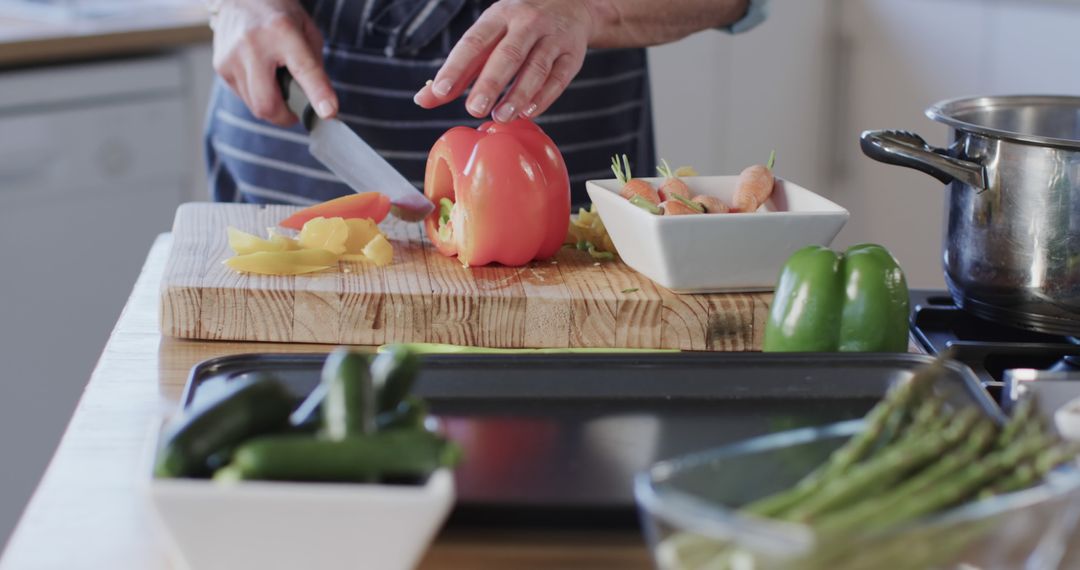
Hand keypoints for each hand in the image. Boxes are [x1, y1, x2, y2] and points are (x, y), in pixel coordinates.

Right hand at [210, 0, 336, 125]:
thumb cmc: (279, 15)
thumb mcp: (306, 31)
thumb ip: (314, 67)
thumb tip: (322, 105)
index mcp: (282, 31)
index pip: (304, 69)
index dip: (317, 95)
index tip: (328, 113)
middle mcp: (252, 45)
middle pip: (267, 104)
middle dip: (285, 117)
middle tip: (296, 112)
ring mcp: (232, 57)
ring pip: (255, 105)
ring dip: (272, 105)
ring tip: (278, 84)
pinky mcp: (220, 66)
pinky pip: (244, 96)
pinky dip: (257, 95)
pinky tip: (261, 76)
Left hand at [413, 0, 596, 121]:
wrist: (572, 5)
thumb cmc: (518, 27)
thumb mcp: (488, 38)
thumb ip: (459, 71)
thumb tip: (423, 99)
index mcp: (499, 16)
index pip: (474, 42)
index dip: (457, 67)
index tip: (441, 91)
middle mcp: (527, 23)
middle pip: (508, 54)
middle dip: (490, 83)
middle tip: (474, 109)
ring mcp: (553, 37)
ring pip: (536, 67)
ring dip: (518, 94)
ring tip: (501, 117)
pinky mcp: (573, 54)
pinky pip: (559, 78)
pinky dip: (545, 96)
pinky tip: (530, 112)